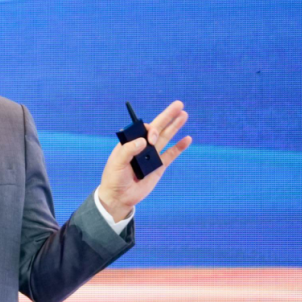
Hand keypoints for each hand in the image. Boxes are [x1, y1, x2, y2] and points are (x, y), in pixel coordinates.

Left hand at [98, 100, 192, 221]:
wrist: (120, 197)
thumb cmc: (114, 178)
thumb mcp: (116, 163)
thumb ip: (128, 151)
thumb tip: (144, 141)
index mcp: (130, 142)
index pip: (143, 129)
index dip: (150, 129)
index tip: (151, 138)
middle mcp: (142, 146)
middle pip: (157, 128)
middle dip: (167, 116)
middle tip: (178, 104)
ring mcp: (152, 156)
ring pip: (166, 138)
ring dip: (175, 126)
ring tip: (184, 114)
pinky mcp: (159, 166)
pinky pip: (171, 154)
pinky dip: (179, 147)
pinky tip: (187, 139)